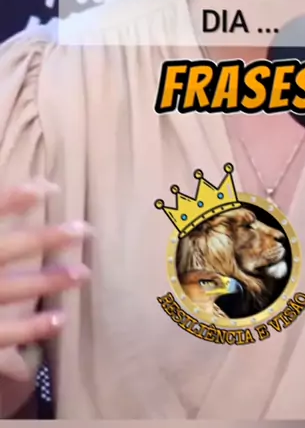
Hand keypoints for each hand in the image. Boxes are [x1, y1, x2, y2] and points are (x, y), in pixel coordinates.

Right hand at [0, 180, 91, 348]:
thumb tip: (14, 180)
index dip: (11, 200)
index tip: (46, 188)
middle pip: (5, 250)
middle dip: (45, 239)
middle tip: (85, 229)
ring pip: (11, 290)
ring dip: (49, 281)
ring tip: (84, 273)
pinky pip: (2, 335)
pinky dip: (32, 329)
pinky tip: (60, 319)